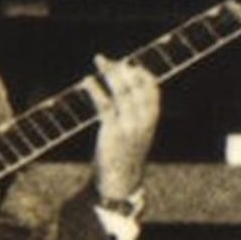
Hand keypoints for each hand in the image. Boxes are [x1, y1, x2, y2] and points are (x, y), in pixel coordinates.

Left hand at [85, 52, 160, 200]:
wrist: (120, 180)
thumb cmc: (126, 154)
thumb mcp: (137, 132)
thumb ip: (136, 113)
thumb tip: (126, 91)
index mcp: (152, 119)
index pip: (152, 89)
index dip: (141, 73)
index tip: (129, 64)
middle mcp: (144, 120)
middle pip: (136, 86)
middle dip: (123, 69)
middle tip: (109, 60)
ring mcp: (129, 125)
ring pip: (121, 92)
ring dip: (110, 73)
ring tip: (100, 61)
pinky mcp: (112, 131)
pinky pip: (104, 105)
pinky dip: (95, 90)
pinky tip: (87, 81)